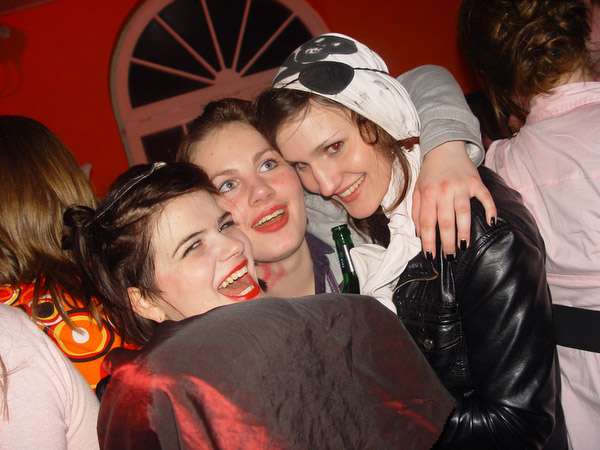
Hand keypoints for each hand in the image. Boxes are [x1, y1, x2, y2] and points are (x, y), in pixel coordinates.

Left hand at [412, 141, 496, 258]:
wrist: (445, 148)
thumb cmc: (430, 174)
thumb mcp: (417, 190)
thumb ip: (417, 212)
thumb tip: (419, 234)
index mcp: (428, 194)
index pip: (427, 222)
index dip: (428, 241)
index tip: (431, 256)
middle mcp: (444, 190)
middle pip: (446, 221)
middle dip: (447, 242)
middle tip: (450, 256)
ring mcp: (462, 186)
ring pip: (463, 213)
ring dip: (464, 232)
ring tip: (464, 246)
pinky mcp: (476, 182)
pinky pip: (485, 197)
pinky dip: (490, 210)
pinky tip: (490, 222)